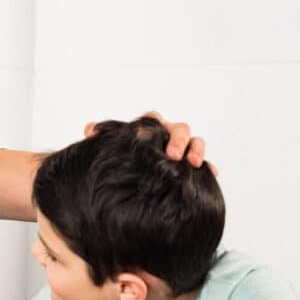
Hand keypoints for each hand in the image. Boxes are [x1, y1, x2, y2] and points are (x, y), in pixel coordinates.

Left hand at [85, 111, 215, 173]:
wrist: (130, 181)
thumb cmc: (123, 159)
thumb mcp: (112, 149)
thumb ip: (103, 137)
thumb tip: (89, 130)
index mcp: (149, 128)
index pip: (153, 118)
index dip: (152, 123)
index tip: (146, 135)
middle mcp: (168, 136)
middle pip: (179, 129)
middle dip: (177, 140)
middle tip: (171, 155)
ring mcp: (183, 150)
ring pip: (196, 143)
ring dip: (196, 150)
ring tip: (193, 164)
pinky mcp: (192, 166)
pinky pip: (206, 164)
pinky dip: (209, 168)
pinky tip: (210, 174)